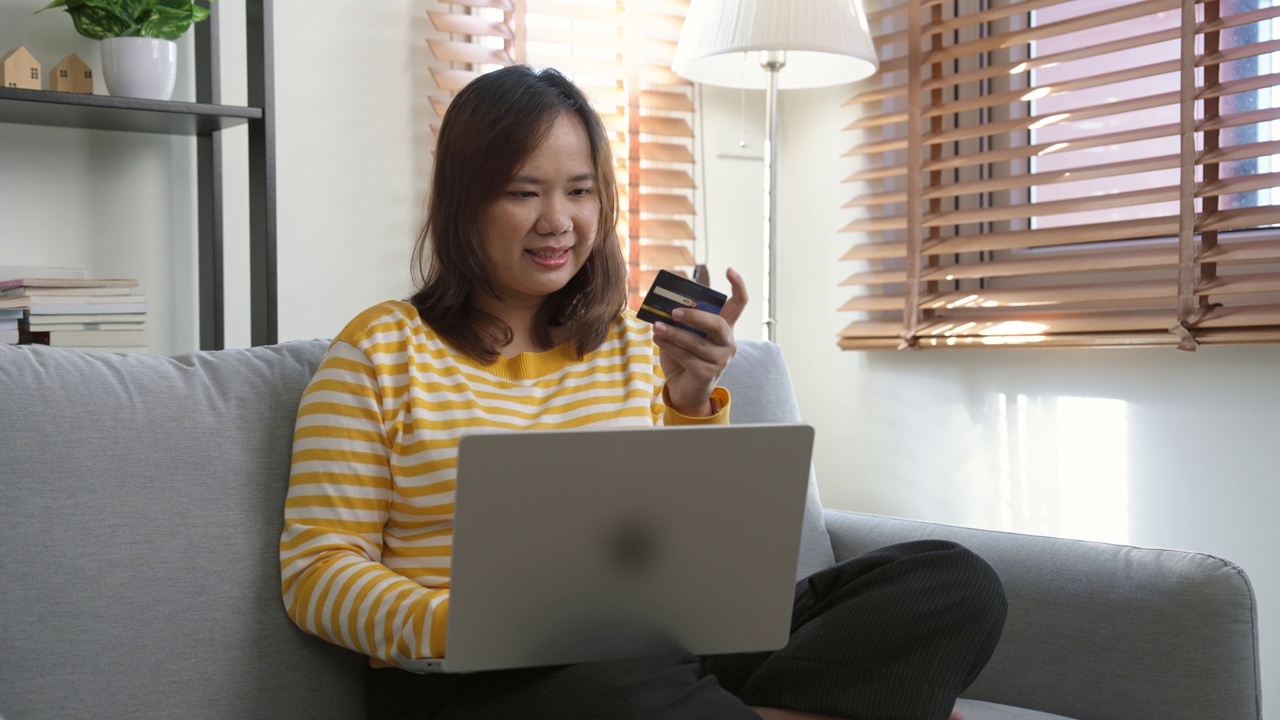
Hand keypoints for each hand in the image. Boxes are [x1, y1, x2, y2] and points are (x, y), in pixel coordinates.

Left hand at [653, 268, 747, 415]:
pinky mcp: (708, 374)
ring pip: (696, 342)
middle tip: (674, 311)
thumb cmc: (684, 356)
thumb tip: (665, 303)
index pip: (739, 303)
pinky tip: (658, 340)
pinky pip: (687, 357)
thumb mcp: (684, 333)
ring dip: (673, 333)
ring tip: (656, 326)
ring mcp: (720, 360)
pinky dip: (670, 347)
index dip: (738, 285)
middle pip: (717, 323)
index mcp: (724, 327)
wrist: (684, 389)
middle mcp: (727, 342)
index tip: (729, 269)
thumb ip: (681, 319)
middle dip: (695, 316)